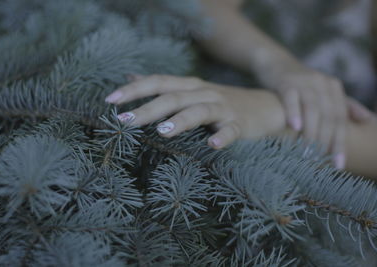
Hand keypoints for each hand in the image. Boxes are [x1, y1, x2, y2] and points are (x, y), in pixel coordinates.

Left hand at [105, 74, 284, 148]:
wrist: (265, 106)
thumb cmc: (221, 102)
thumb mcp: (191, 90)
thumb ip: (163, 85)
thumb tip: (131, 76)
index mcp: (190, 86)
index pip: (159, 82)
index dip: (135, 89)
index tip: (111, 100)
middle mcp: (204, 93)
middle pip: (173, 97)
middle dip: (147, 107)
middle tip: (124, 120)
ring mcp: (223, 108)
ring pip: (199, 111)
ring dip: (180, 120)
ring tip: (162, 131)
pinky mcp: (240, 124)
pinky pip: (231, 131)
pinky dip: (223, 137)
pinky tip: (212, 145)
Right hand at [271, 66, 370, 168]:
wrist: (274, 62)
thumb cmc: (299, 83)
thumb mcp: (322, 91)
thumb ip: (344, 104)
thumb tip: (367, 120)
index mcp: (333, 88)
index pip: (340, 120)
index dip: (340, 142)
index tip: (338, 164)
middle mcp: (322, 83)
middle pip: (328, 116)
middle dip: (326, 141)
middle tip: (321, 161)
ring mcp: (304, 81)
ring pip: (312, 109)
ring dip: (311, 132)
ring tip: (308, 152)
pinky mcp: (285, 81)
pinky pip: (291, 98)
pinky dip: (294, 112)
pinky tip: (294, 127)